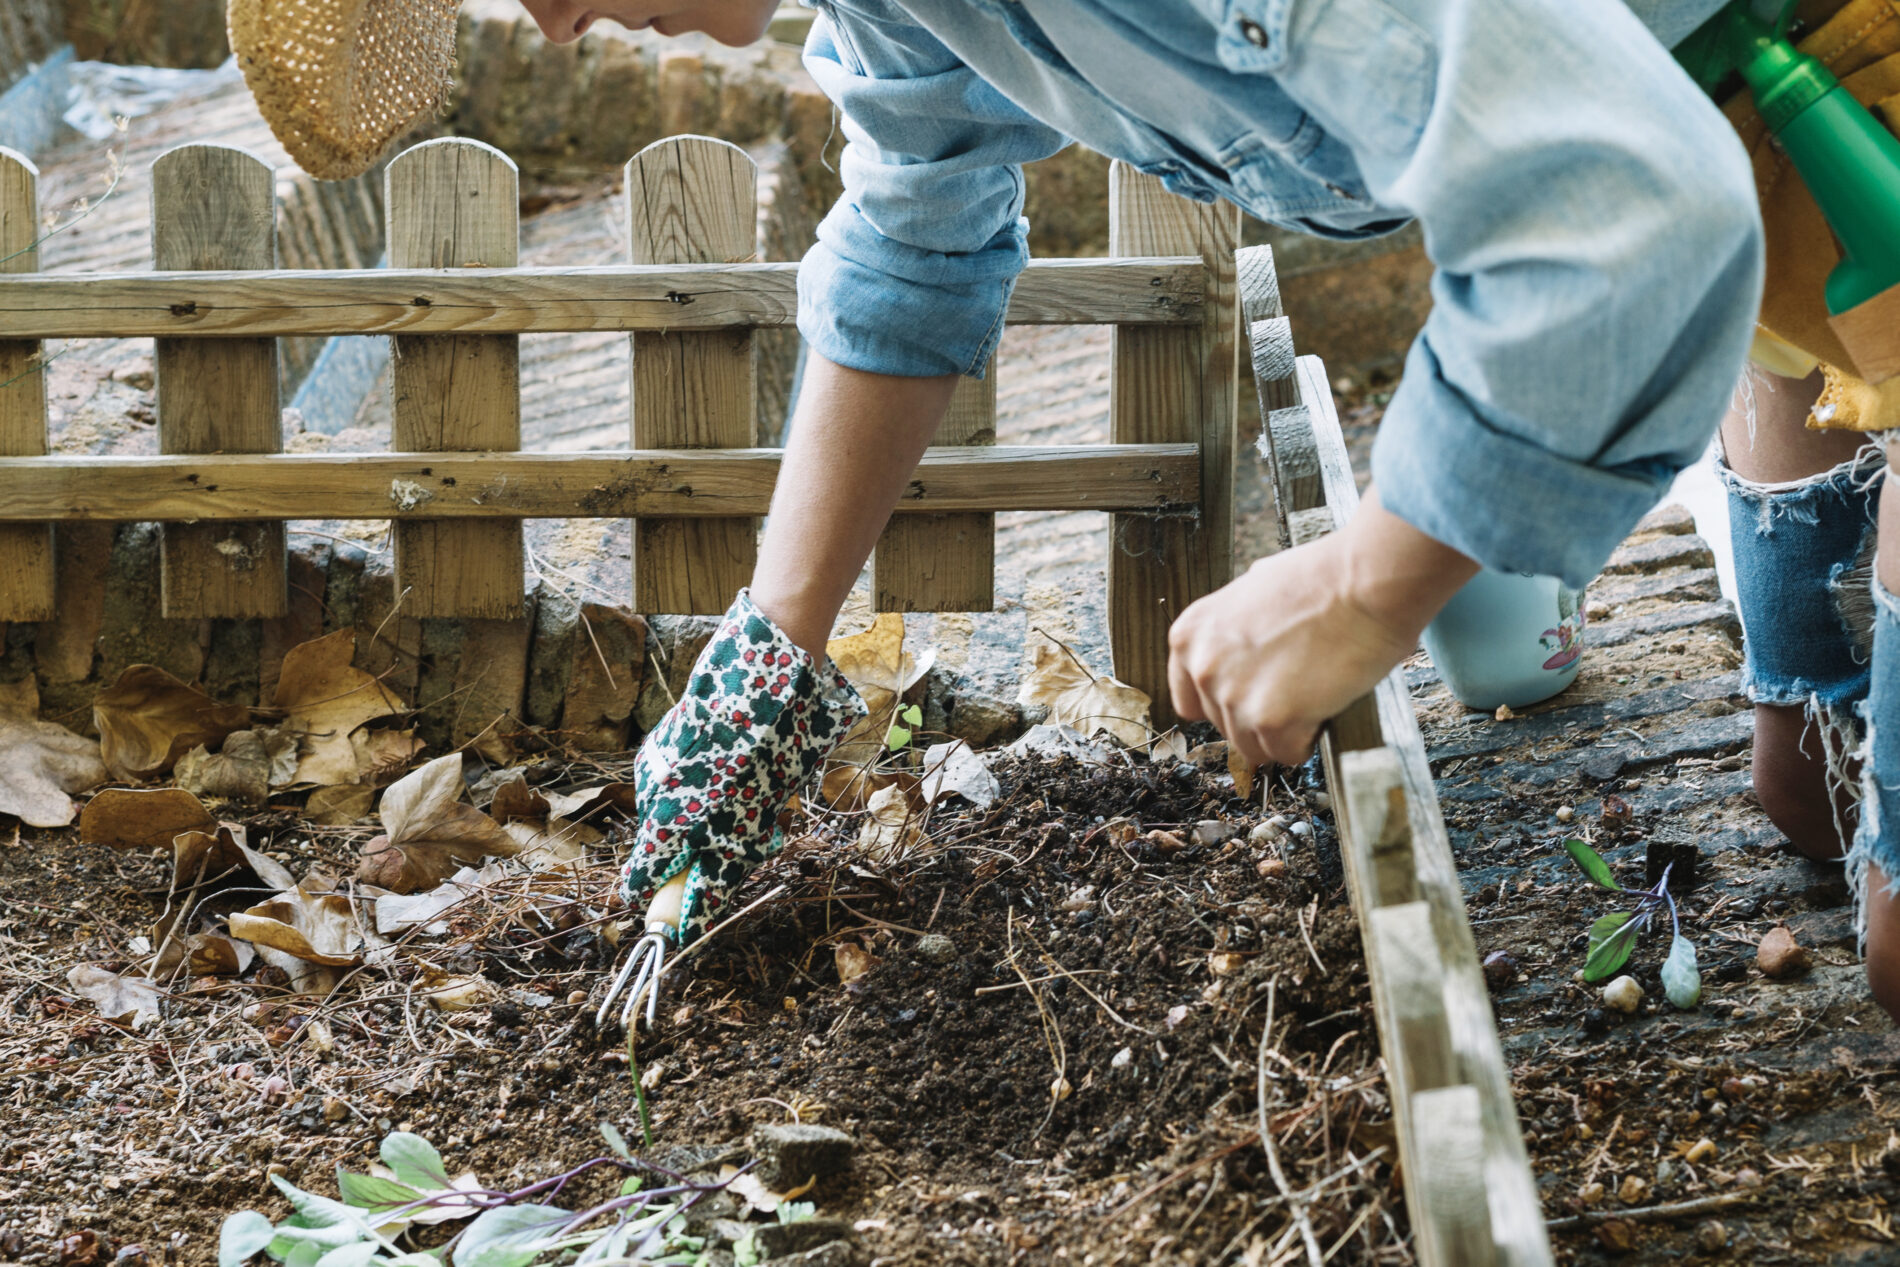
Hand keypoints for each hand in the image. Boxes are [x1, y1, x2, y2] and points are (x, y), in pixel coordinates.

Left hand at [1168, 486, 1476, 765]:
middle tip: (1295, 686)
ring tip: (1311, 694)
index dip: (1226, 703)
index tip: (1251, 698)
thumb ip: (1233, 631)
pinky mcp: (1271, 719)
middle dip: (1261, 715)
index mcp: (1191, 636)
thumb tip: (1240, 650)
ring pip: (1254, 747)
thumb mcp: (1252, 592)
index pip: (1190, 701)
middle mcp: (1204, 667)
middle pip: (1226, 727)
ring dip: (1285, 731)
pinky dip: (1308, 740)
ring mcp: (1234, 696)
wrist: (1364, 584)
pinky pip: (1286, 753)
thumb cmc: (1322, 580)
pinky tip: (1323, 707)